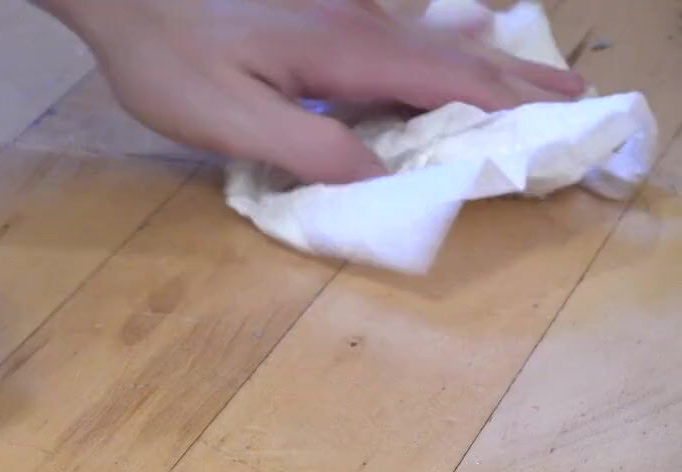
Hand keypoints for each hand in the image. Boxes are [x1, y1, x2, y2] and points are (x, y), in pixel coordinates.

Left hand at [39, 0, 586, 182]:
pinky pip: (400, 31)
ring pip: (429, 38)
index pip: (445, 81)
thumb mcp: (230, 120)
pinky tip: (452, 45)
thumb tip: (378, 180)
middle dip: (515, 78)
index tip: (556, 123)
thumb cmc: (169, 61)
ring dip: (486, 61)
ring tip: (534, 76)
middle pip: (453, 52)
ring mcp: (338, 9)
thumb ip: (308, 149)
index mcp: (345, 51)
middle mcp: (356, 21)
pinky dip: (443, 49)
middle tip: (575, 94)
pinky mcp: (317, 11)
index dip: (503, 104)